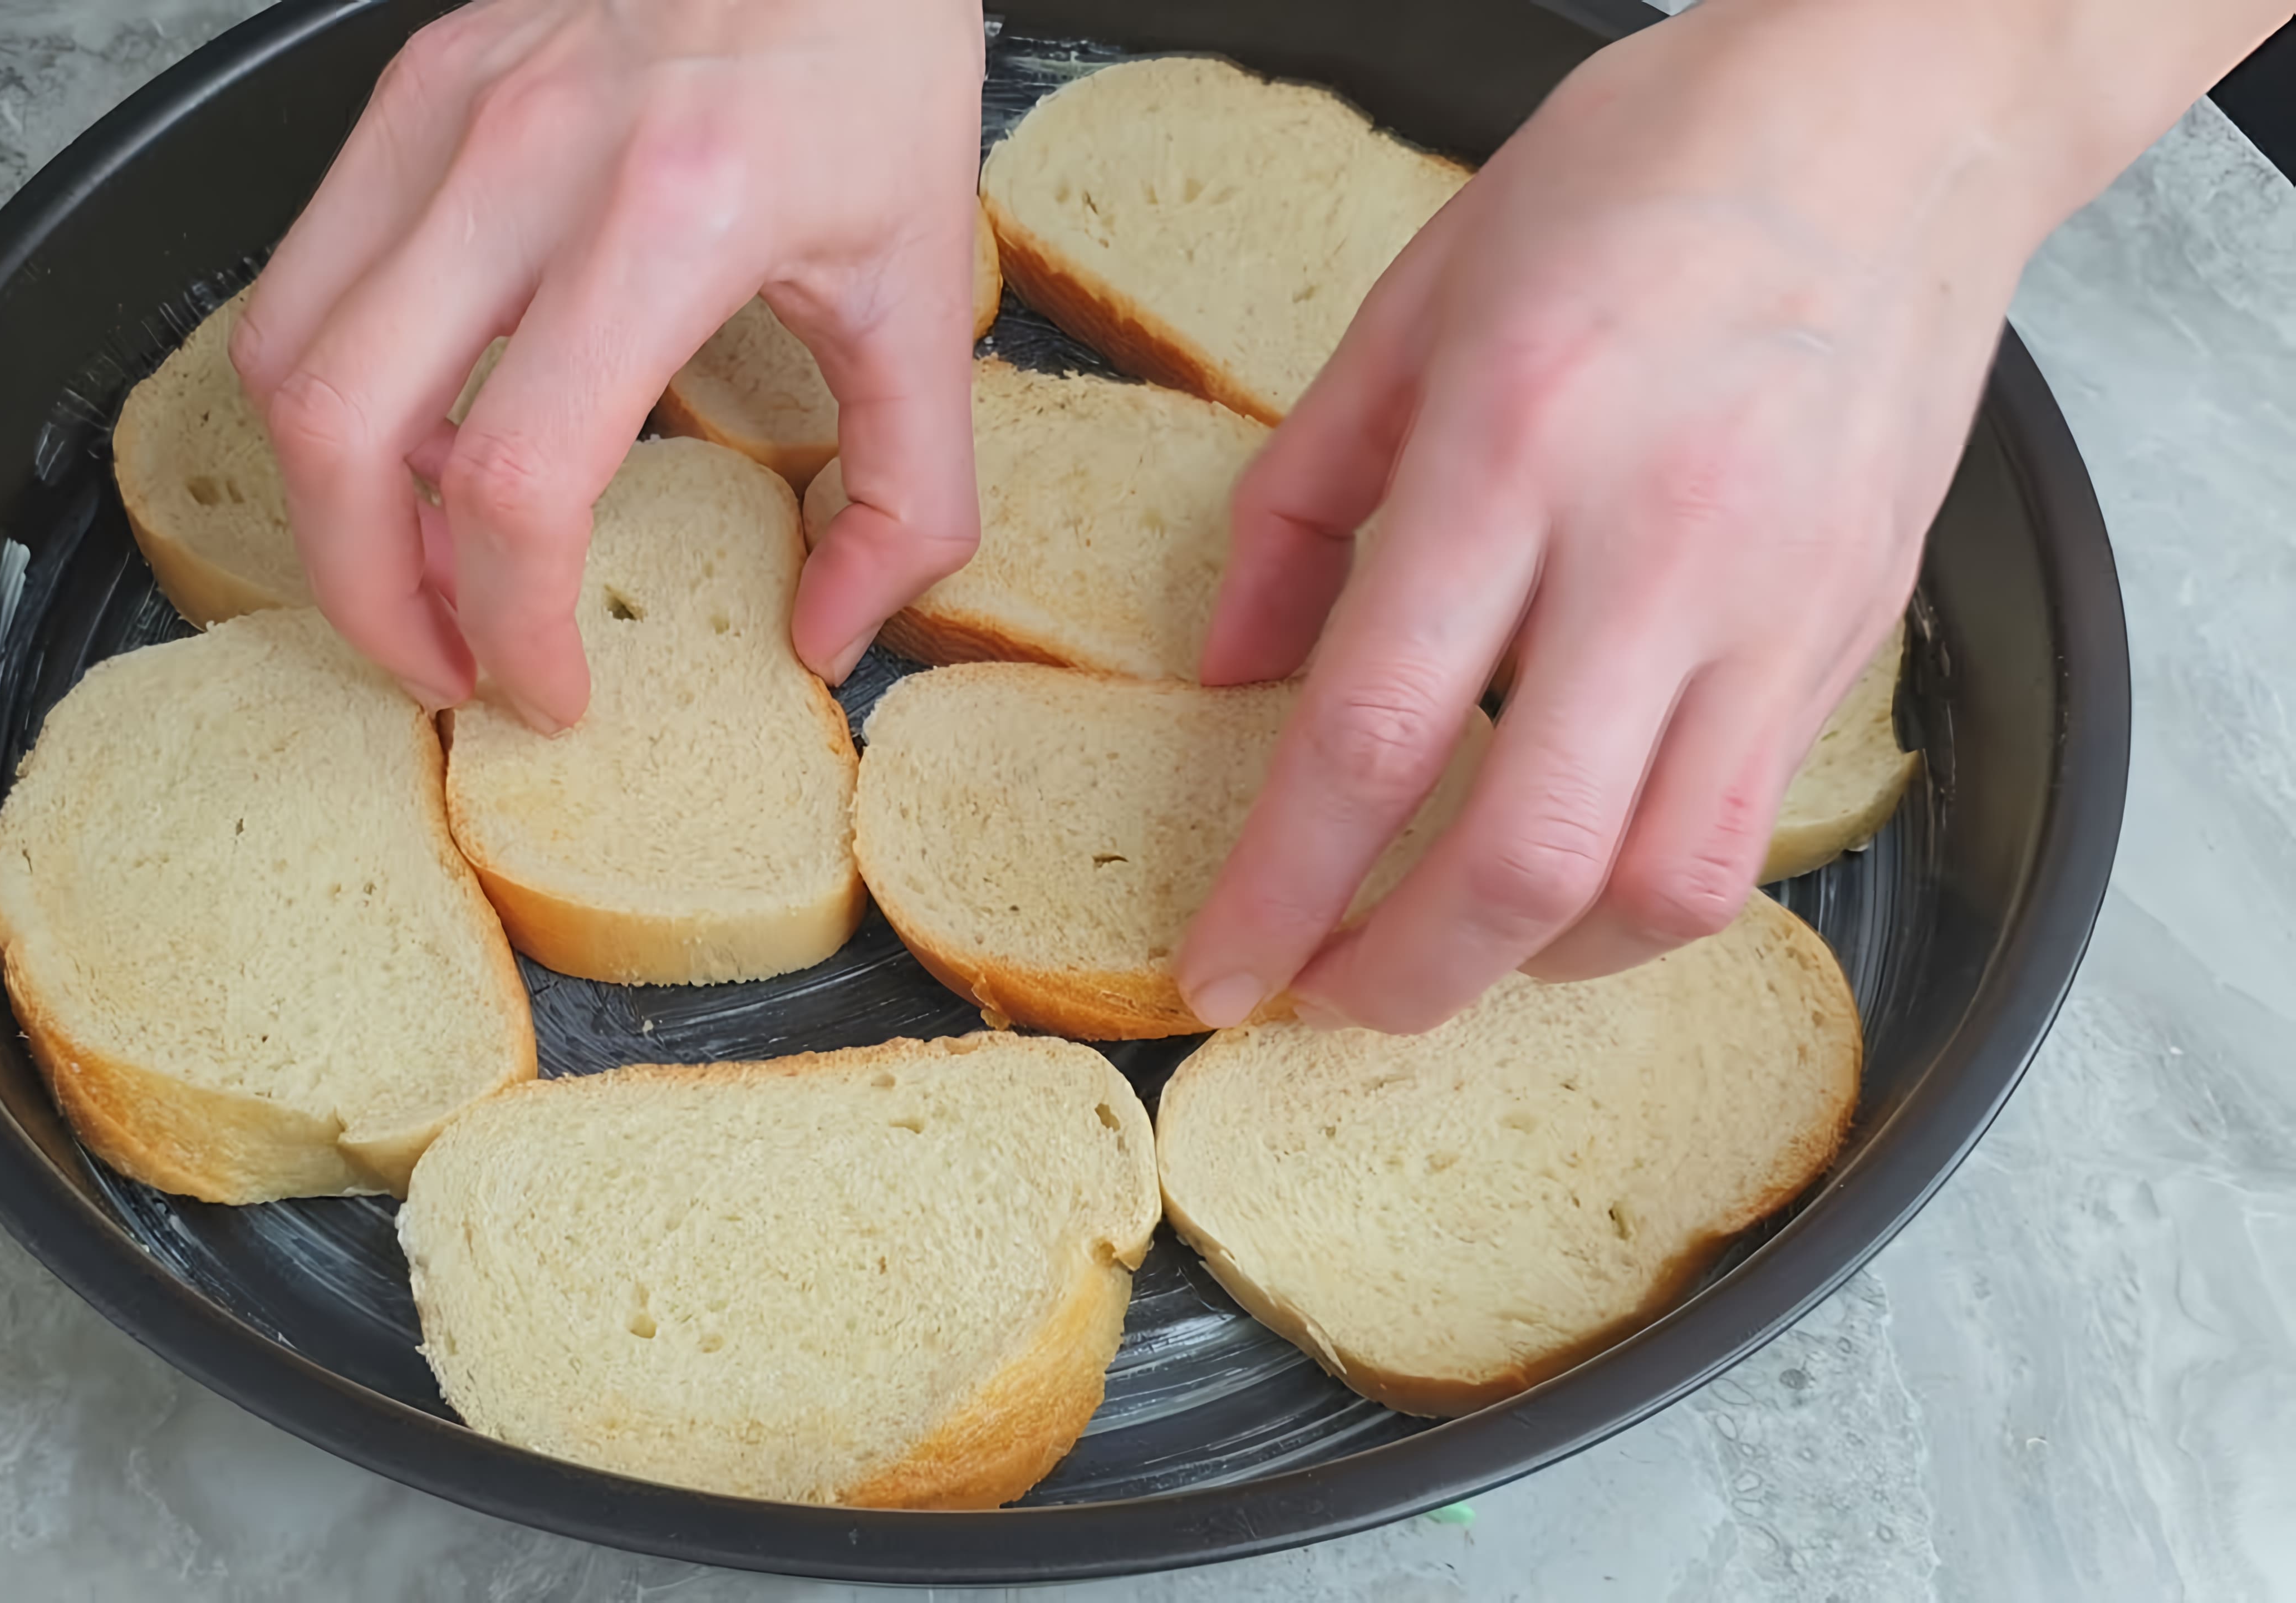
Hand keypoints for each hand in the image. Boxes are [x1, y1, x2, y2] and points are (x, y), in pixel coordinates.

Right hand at [232, 0, 985, 726]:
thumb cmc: (870, 56)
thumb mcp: (926, 284)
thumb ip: (911, 490)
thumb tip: (836, 631)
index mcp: (669, 218)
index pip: (516, 481)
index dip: (511, 625)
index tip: (546, 685)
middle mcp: (525, 159)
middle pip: (337, 428)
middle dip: (370, 594)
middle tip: (444, 661)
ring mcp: (444, 111)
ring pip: (282, 351)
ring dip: (331, 494)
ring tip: (424, 559)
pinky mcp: (410, 84)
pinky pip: (307, 270)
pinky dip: (337, 383)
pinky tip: (428, 425)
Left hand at [1173, 0, 2110, 1034]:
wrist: (1896, 111)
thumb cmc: (1650, 172)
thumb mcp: (1418, 298)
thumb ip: (1303, 497)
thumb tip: (1231, 664)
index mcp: (1513, 446)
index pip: (1372, 732)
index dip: (1281, 888)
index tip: (1222, 968)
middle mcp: (1655, 545)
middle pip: (1522, 857)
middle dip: (1401, 976)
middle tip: (1324, 999)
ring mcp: (1776, 599)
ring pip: (1661, 883)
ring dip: (1533, 963)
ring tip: (1453, 950)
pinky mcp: (1852, 625)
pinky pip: (1746, 824)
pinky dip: (1643, 893)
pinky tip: (1575, 871)